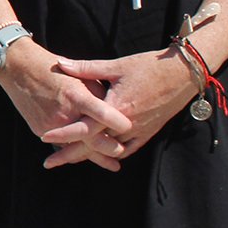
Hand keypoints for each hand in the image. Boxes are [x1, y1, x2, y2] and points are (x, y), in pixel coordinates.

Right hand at [0, 43, 130, 171]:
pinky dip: (76, 148)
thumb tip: (115, 108)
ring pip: (77, 146)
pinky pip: (63, 144)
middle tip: (121, 153)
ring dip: (95, 155)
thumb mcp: (79, 74)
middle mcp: (64, 113)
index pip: (102, 114)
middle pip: (91, 138)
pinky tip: (88, 155)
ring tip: (112, 164)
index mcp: (76, 95)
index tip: (130, 128)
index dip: (117, 122)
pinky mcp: (41, 129)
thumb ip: (97, 93)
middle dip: (109, 149)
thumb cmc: (53, 68)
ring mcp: (51, 124)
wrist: (18, 68)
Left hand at [51, 50, 197, 158]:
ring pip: (109, 150)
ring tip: (69, 159)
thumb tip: (59, 64)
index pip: (85, 127)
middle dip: (70, 155)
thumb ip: (85, 68)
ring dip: (90, 156)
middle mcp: (128, 124)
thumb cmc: (148, 66)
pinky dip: (112, 153)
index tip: (44, 138)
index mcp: (116, 107)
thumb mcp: (115, 66)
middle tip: (49, 163)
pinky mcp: (149, 132)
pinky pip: (128, 149)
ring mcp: (140, 130)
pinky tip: (99, 155)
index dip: (63, 134)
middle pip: (94, 146)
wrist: (183, 73)